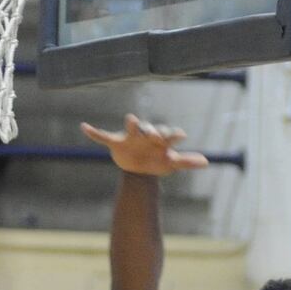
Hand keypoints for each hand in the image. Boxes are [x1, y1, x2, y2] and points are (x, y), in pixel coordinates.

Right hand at [80, 114, 208, 176]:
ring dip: (131, 124)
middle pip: (149, 128)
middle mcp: (145, 134)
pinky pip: (103, 136)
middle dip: (152, 130)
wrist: (139, 170)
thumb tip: (206, 162)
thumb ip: (187, 161)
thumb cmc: (157, 162)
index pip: (168, 134)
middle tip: (154, 135)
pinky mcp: (115, 142)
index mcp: (160, 139)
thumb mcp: (171, 163)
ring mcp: (130, 137)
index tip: (181, 136)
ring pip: (131, 127)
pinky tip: (84, 127)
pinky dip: (94, 132)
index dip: (173, 135)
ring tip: (130, 119)